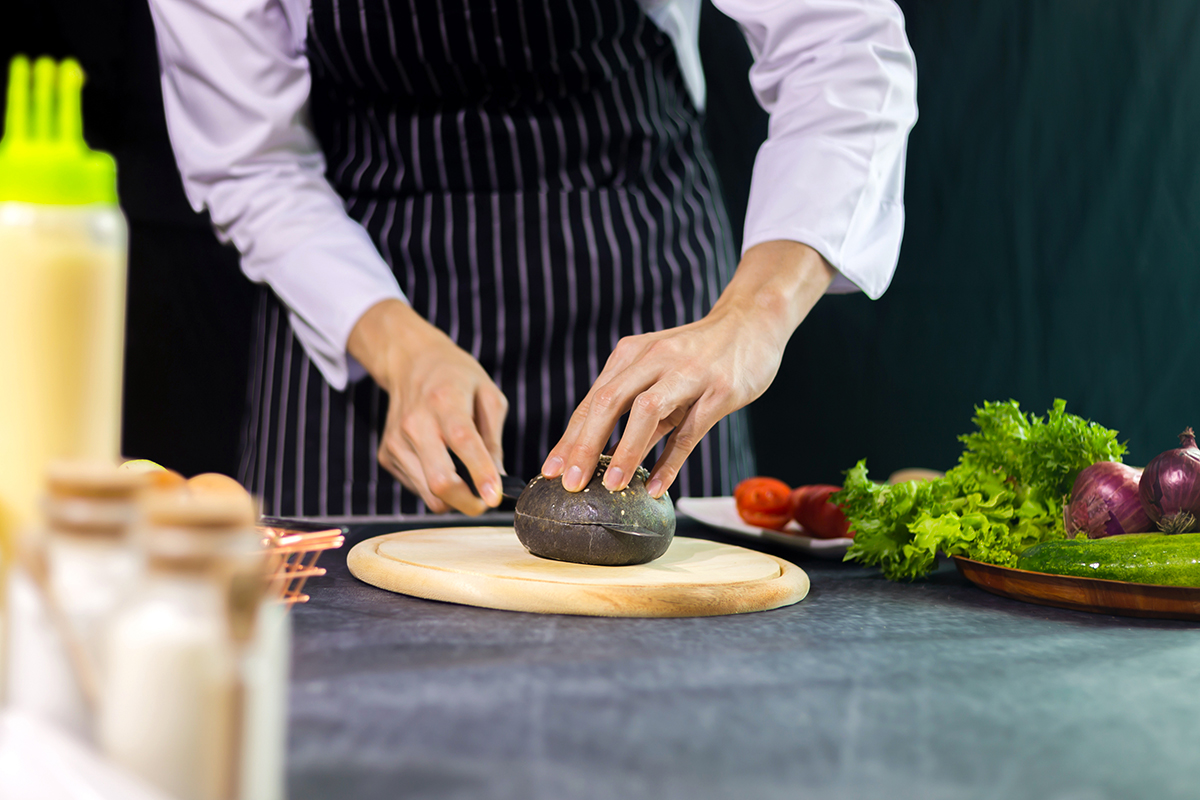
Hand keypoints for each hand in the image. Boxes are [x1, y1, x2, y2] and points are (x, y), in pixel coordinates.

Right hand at [348, 299, 507, 513]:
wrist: (411, 363)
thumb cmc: (456, 378)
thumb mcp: (488, 395)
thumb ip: (494, 438)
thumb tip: (498, 480)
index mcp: (445, 401)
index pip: (462, 442)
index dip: (480, 473)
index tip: (494, 498)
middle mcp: (416, 423)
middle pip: (440, 481)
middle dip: (467, 502)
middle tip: (485, 501)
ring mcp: (396, 441)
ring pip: (428, 493)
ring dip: (454, 497)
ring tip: (465, 476)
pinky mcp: (386, 455)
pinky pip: (417, 487)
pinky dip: (435, 486)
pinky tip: (442, 462)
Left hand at [540, 241, 834, 497]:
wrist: (752, 322)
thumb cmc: (699, 354)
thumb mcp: (658, 370)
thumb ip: (634, 405)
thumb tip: (603, 451)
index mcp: (631, 355)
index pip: (592, 401)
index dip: (569, 438)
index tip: (550, 470)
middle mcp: (654, 359)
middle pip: (609, 403)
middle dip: (585, 445)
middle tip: (570, 483)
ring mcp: (688, 373)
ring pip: (647, 412)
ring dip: (625, 451)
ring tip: (610, 485)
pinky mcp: (720, 390)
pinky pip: (690, 431)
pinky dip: (670, 461)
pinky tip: (656, 487)